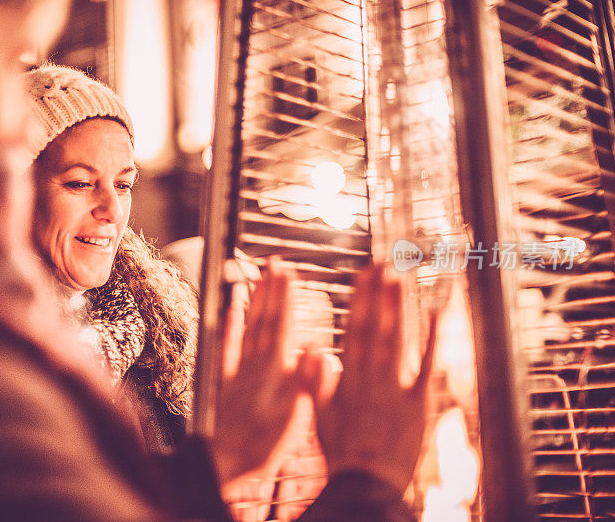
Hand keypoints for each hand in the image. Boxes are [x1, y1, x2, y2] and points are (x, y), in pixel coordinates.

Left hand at [210, 260, 323, 484]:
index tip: (289, 273)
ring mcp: (238, 372)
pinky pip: (227, 349)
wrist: (222, 466)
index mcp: (273, 374)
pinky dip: (231, 328)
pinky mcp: (225, 382)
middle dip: (272, 291)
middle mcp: (254, 367)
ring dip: (255, 302)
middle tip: (277, 263)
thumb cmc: (259, 449)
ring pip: (248, 329)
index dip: (285, 299)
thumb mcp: (291, 421)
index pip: (281, 328)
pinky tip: (232, 310)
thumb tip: (318, 350)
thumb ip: (304, 384)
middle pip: (264, 322)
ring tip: (261, 277)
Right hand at [314, 264, 436, 493]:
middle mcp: (372, 378)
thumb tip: (312, 350)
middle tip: (384, 263)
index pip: (354, 330)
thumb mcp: (317, 417)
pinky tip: (436, 315)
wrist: (367, 486)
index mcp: (347, 379)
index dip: (359, 300)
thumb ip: (315, 383)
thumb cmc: (340, 453)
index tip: (363, 274)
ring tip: (402, 278)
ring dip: (400, 308)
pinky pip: (427, 368)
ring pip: (398, 341)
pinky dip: (431, 342)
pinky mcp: (419, 404)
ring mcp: (396, 389)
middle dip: (379, 294)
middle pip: (376, 328)